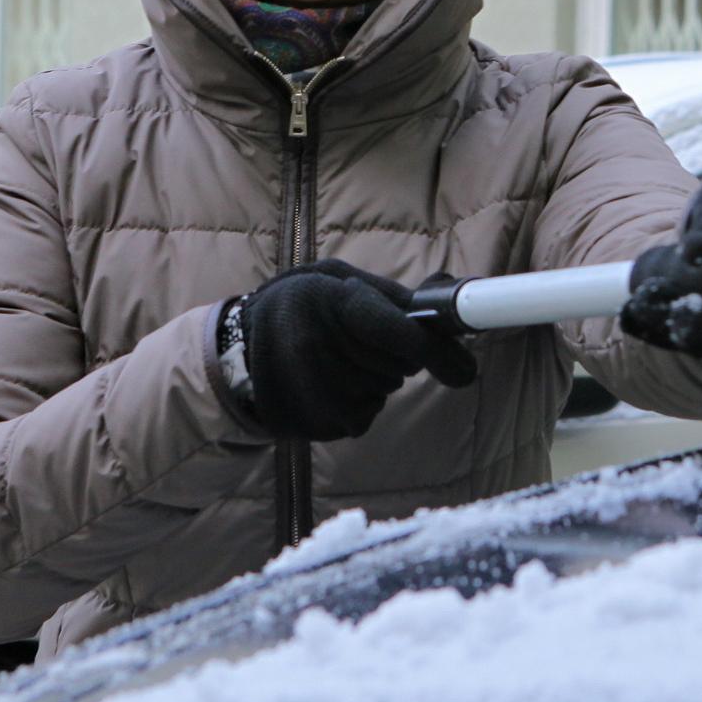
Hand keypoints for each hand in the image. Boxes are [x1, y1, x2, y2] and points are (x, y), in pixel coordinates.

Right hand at [235, 259, 476, 439]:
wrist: (237, 347)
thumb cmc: (305, 304)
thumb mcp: (342, 280)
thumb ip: (396, 295)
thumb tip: (451, 293)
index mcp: (333, 299)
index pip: (401, 334)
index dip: (437, 352)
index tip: (464, 371)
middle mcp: (318, 344)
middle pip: (399, 367)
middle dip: (396, 356)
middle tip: (361, 340)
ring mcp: (311, 388)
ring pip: (383, 392)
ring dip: (374, 380)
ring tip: (336, 360)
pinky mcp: (307, 421)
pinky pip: (363, 417)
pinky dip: (358, 403)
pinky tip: (329, 385)